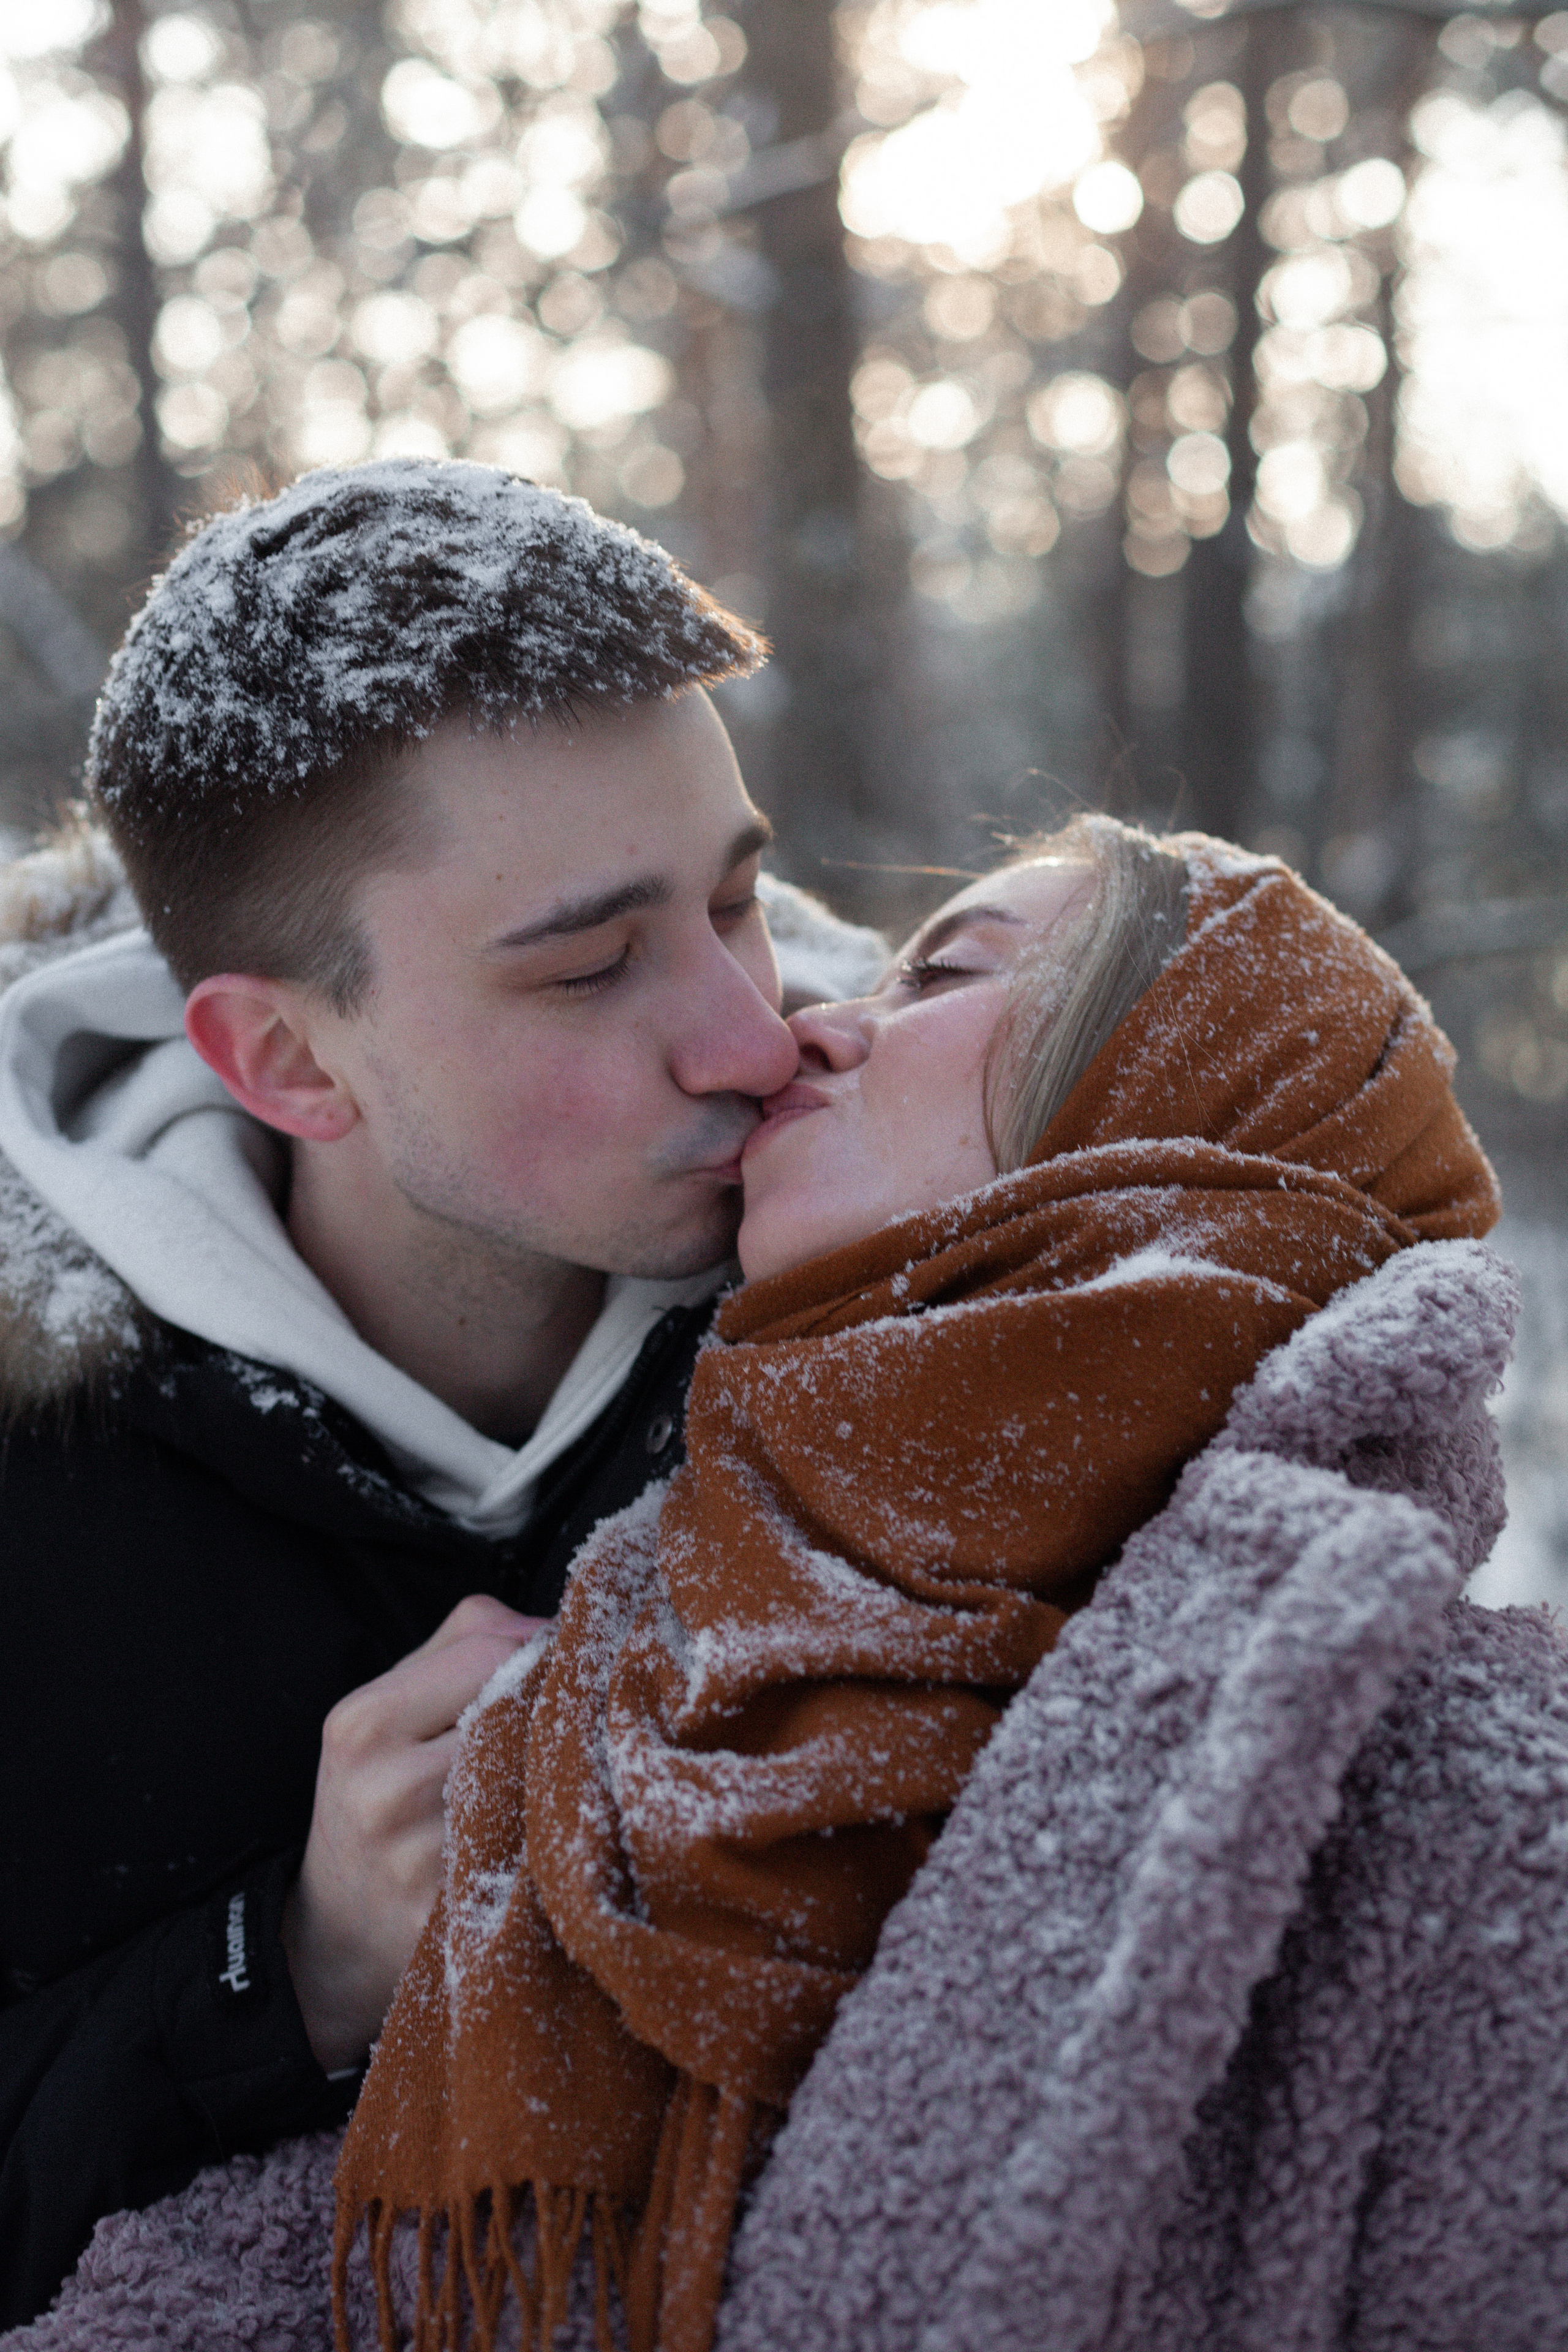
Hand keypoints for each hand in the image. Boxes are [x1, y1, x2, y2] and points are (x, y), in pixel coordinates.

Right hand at [280, 1593, 545, 2073]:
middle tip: (576, 1721)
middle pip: (526, 1710)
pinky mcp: (459, 1917)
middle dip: (560, 1708)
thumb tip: (552, 1626)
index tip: (557, 1665)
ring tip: (563, 1776)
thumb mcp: (384, 1712)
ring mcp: (422, 1862)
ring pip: (543, 1779)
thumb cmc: (376, 1800)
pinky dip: (560, 1834)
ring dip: (567, 1772)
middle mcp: (387, 1789)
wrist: (336, 1937)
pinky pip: (542, 1851)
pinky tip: (555, 1833)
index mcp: (363, 1724)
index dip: (540, 1649)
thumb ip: (463, 1644)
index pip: (492, 1650)